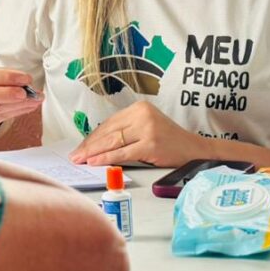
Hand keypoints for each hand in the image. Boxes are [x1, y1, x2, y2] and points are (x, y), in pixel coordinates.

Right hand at [0, 64, 42, 135]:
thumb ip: (6, 75)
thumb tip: (26, 82)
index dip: (7, 77)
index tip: (25, 79)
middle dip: (9, 94)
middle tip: (27, 93)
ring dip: (19, 104)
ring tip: (35, 99)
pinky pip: (1, 117)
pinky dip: (18, 111)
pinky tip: (29, 106)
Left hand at [68, 100, 207, 166]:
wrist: (195, 149)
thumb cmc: (169, 141)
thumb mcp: (147, 128)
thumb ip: (126, 131)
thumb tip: (97, 144)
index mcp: (139, 108)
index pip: (109, 123)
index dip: (92, 136)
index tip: (81, 146)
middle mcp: (142, 114)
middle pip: (108, 132)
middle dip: (89, 145)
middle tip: (75, 155)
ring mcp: (147, 128)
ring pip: (113, 141)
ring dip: (93, 152)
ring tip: (81, 159)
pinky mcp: (150, 144)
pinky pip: (123, 152)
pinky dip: (106, 158)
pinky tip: (95, 162)